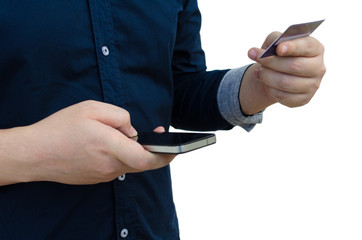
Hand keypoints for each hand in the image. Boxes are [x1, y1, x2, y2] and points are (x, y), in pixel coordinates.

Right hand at [1, 101, 174, 184]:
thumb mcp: (91, 108)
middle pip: (142, 163)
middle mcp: (109, 165)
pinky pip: (117, 167)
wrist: (35, 153)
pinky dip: (121, 156)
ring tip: (121, 136)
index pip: (146, 159)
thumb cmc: (61, 128)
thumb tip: (133, 131)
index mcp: (109, 147)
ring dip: (134, 152)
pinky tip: (109, 145)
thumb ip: (119, 116)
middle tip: (157, 137)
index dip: (165, 155)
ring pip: (130, 165)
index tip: (174, 148)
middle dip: (153, 151)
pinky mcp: (97, 178)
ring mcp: (103, 175)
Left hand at [239, 32, 325, 114]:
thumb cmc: (278, 54)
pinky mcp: (304, 99)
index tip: (279, 48)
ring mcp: (313, 85)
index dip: (293, 47)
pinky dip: (270, 89)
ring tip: (257, 72)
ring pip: (286, 83)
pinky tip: (265, 83)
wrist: (277, 73)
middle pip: (294, 66)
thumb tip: (264, 52)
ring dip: (267, 76)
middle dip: (271, 62)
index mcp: (316, 49)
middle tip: (254, 56)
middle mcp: (318, 67)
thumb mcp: (276, 41)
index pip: (307, 47)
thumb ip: (273, 40)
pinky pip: (283, 96)